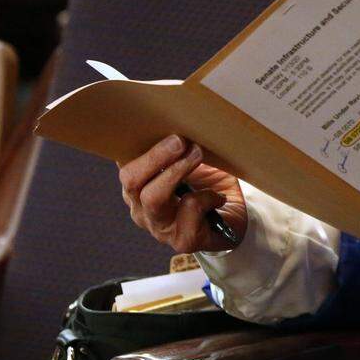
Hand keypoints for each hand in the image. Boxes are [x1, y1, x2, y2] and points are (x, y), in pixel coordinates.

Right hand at [117, 135, 246, 253]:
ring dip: (177, 171)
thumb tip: (178, 119)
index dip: (136, 148)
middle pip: (132, 182)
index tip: (154, 126)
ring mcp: (159, 228)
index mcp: (138, 188)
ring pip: (154, 198)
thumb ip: (180, 148)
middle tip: (180, 140)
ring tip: (197, 154)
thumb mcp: (194, 161)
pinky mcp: (181, 240)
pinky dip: (207, 196)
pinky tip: (218, 197)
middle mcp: (141, 209)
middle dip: (156, 157)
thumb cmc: (209, 186)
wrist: (234, 220)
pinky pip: (189, 210)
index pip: (125, 167)